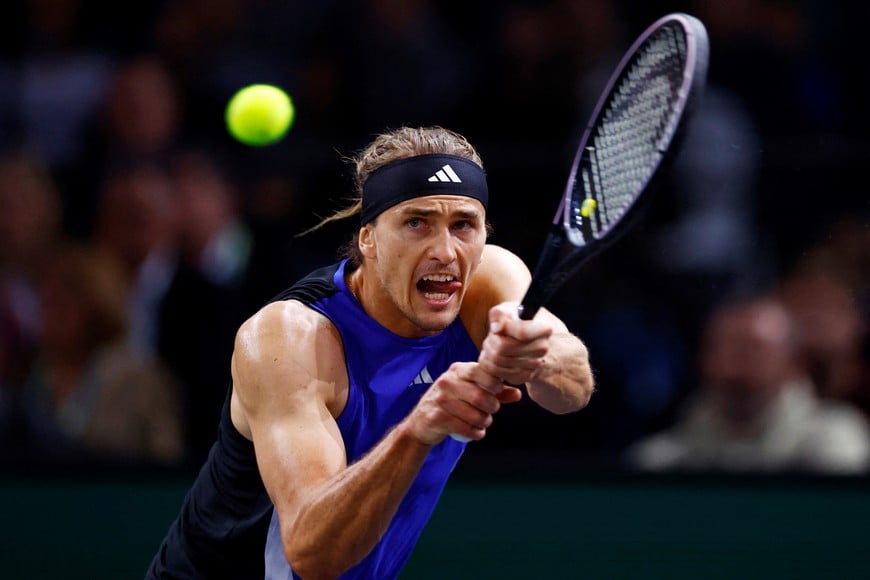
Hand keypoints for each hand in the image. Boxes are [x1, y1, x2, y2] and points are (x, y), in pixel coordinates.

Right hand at [407, 361, 521, 444]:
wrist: (421, 423)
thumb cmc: (450, 404)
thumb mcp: (470, 392)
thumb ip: (494, 392)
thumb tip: (517, 394)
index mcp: (457, 370)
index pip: (482, 371)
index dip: (494, 384)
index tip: (496, 393)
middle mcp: (447, 382)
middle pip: (481, 396)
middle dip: (492, 408)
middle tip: (490, 412)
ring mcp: (440, 400)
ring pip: (475, 415)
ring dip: (484, 422)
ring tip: (482, 422)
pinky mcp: (437, 418)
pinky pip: (466, 428)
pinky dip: (476, 433)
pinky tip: (475, 432)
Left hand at [478, 302, 552, 386]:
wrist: (535, 341)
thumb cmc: (520, 322)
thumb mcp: (512, 309)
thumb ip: (501, 314)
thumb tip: (496, 328)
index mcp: (544, 329)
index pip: (521, 332)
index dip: (503, 329)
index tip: (497, 327)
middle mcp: (542, 349)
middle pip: (503, 348)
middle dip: (490, 342)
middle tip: (490, 338)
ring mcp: (535, 365)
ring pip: (497, 363)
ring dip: (487, 354)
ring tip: (491, 347)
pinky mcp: (525, 377)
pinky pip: (498, 374)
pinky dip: (490, 366)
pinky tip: (494, 358)